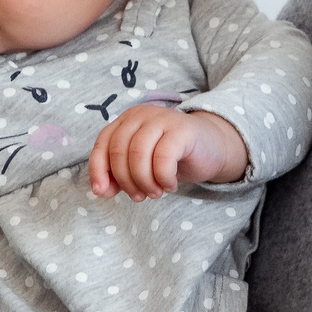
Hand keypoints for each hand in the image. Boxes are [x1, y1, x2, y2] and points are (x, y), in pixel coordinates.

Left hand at [88, 104, 247, 198]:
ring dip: (144, 181)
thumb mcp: (141, 166)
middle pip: (119, 151)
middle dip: (126, 181)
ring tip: (155, 193)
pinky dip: (163, 178)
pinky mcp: (183, 129)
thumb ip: (119, 175)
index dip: (99, 170)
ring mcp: (163, 118)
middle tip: (139, 196)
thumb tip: (101, 190)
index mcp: (127, 120)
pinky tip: (170, 184)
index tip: (104, 193)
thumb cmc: (173, 158)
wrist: (212, 148)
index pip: (103, 144)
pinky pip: (163, 158)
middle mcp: (142, 115)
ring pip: (138, 154)